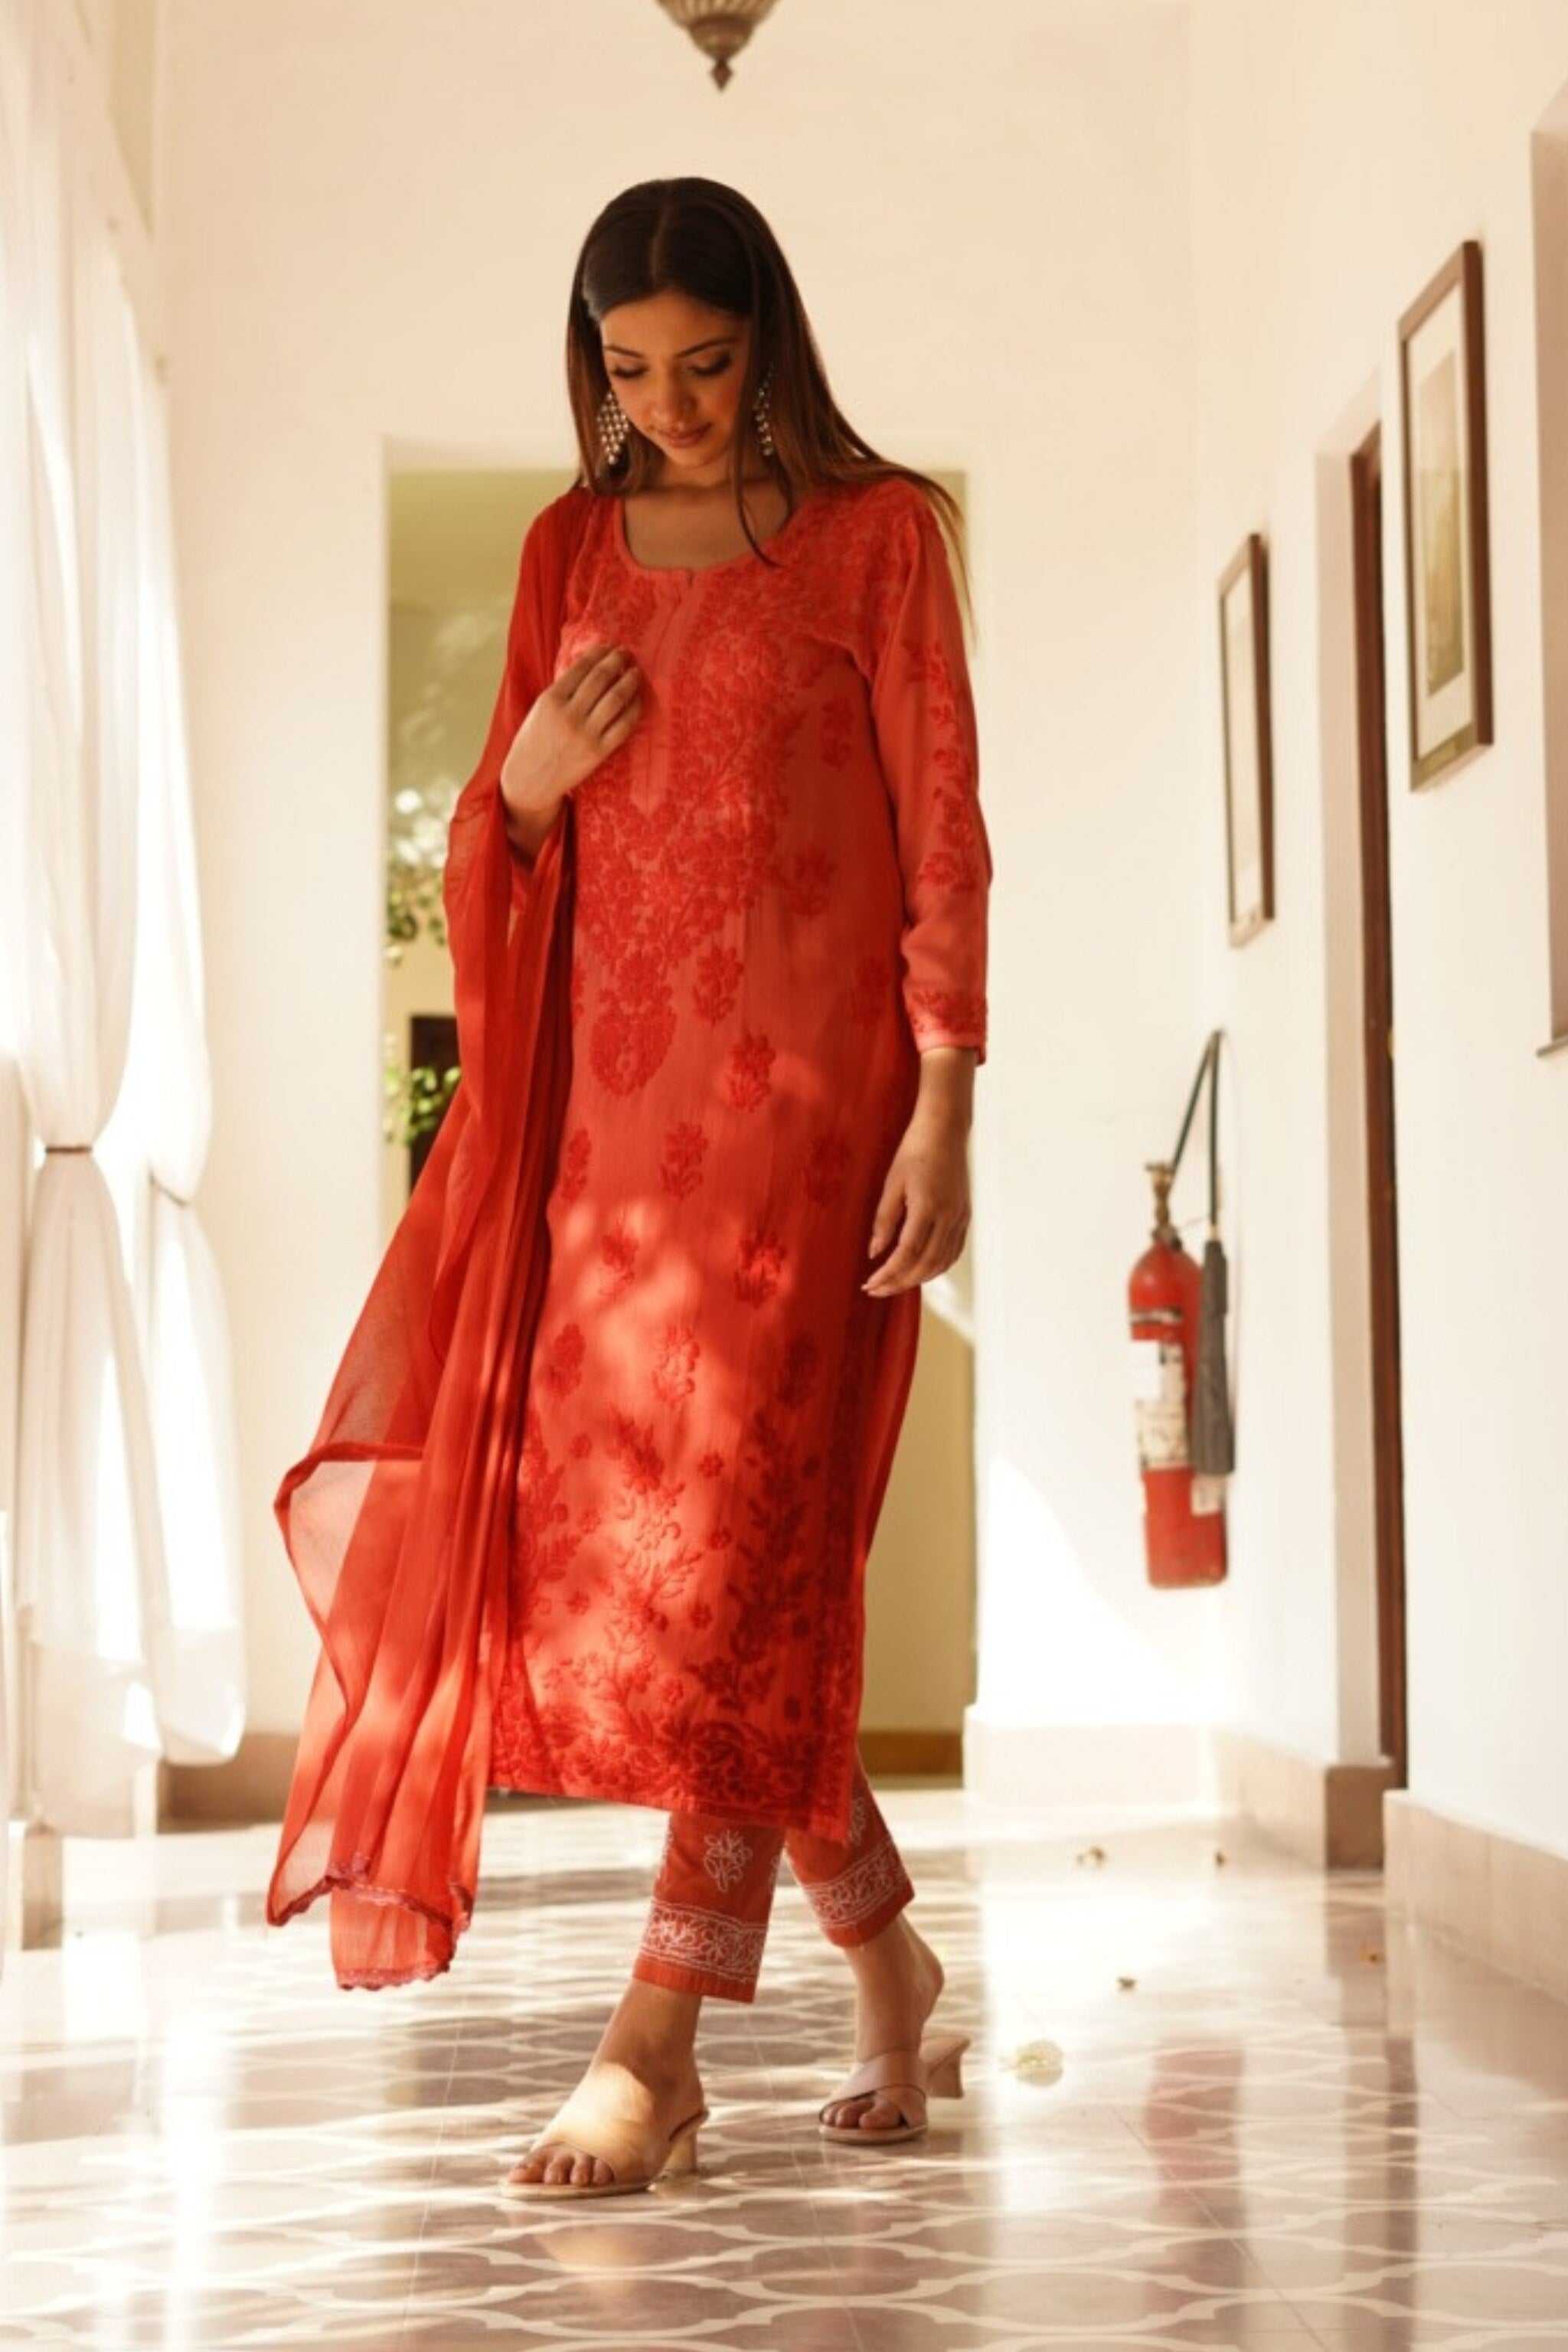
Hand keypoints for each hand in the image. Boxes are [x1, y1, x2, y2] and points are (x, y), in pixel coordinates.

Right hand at [500, 640, 642, 855]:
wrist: (530, 780)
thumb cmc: (534, 742)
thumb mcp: (540, 710)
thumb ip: (562, 690)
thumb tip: (588, 666)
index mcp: (551, 700)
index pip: (582, 667)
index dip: (599, 653)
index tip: (608, 646)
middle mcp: (569, 714)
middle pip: (602, 678)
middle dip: (617, 661)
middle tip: (626, 654)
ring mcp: (585, 734)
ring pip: (616, 698)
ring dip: (629, 681)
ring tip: (635, 672)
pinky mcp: (598, 752)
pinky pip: (624, 725)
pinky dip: (634, 708)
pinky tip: (636, 699)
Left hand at [863, 1091, 972, 1296]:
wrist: (944, 1131)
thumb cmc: (915, 1151)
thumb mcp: (892, 1184)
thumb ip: (884, 1220)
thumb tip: (875, 1252)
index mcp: (927, 1208)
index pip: (907, 1254)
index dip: (888, 1274)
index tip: (870, 1284)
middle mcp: (948, 1218)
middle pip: (925, 1265)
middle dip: (900, 1282)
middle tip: (878, 1290)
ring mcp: (960, 1218)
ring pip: (941, 1263)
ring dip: (918, 1279)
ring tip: (895, 1283)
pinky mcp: (965, 1216)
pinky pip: (952, 1252)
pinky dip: (936, 1267)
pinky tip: (920, 1270)